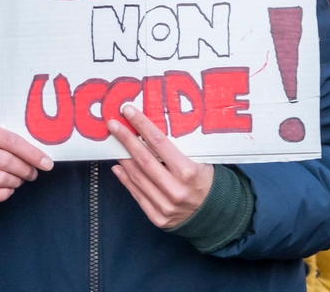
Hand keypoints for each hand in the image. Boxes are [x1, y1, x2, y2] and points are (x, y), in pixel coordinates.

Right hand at [0, 120, 53, 209]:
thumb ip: (11, 144)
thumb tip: (41, 158)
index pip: (10, 140)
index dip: (31, 153)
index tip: (47, 164)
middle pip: (5, 160)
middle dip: (25, 169)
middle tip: (32, 174)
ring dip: (15, 182)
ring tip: (18, 181)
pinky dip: (4, 193)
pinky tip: (8, 190)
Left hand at [109, 104, 213, 228]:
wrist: (217, 212)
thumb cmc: (207, 180)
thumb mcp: (201, 159)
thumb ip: (179, 149)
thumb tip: (151, 131)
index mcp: (188, 171)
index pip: (159, 142)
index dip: (142, 125)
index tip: (128, 112)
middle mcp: (175, 189)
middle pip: (143, 159)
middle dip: (126, 139)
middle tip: (113, 124)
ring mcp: (165, 205)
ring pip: (137, 177)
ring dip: (123, 158)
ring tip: (115, 144)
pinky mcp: (158, 217)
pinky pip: (137, 195)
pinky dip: (126, 180)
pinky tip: (119, 167)